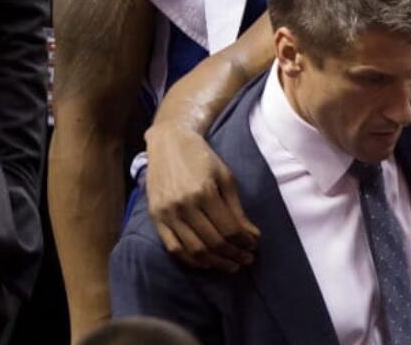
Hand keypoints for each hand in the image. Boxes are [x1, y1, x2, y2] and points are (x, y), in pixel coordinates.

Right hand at [144, 124, 259, 270]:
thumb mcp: (226, 177)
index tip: (255, 246)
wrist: (168, 144)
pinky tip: (207, 263)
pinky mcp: (155, 218)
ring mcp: (166, 214)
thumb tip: (251, 236)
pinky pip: (173, 248)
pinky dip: (191, 260)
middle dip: (233, 255)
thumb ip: (237, 209)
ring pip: (193, 250)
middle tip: (247, 260)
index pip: (228, 229)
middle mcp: (183, 206)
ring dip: (215, 262)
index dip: (244, 242)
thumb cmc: (202, 158)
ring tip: (231, 265)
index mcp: (203, 192)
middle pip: (212, 242)